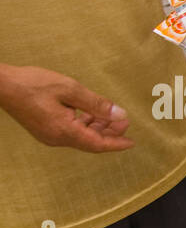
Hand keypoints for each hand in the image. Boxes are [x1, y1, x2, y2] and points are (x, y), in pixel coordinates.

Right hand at [0, 65, 132, 151]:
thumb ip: (96, 104)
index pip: (97, 144)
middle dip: (109, 133)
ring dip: (97, 128)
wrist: (1, 84)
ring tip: (111, 116)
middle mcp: (57, 138)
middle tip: (123, 122)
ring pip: (81, 137)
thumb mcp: (69, 89)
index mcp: (64, 131)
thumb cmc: (32, 84)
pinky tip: (91, 115)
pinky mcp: (44, 130)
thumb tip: (120, 115)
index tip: (132, 142)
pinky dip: (84, 125)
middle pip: (91, 141)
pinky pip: (70, 132)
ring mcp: (49, 136)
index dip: (116, 143)